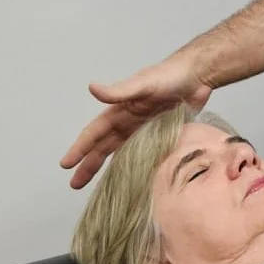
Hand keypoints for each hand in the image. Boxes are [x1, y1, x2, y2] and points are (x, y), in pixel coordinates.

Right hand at [60, 57, 212, 188]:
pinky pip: (142, 155)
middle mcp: (128, 123)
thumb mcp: (142, 84)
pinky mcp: (160, 136)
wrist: (197, 77)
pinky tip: (131, 180)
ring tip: (98, 187)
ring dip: (107, 168)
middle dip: (88, 165)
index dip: (80, 149)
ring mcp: (144, 131)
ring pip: (120, 153)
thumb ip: (119, 91)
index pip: (94, 133)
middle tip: (74, 184)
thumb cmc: (169, 76)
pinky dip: (134, 167)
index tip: (65, 165)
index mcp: (120, 112)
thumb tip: (92, 88)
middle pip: (103, 147)